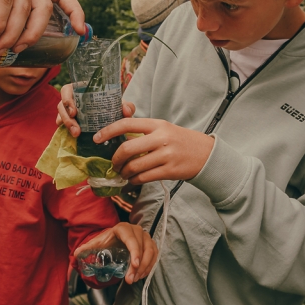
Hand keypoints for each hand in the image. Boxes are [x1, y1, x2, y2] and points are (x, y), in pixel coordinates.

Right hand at [0, 0, 85, 58]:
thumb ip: (4, 13)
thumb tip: (7, 49)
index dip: (75, 12)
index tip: (81, 32)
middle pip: (44, 9)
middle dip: (33, 35)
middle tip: (16, 52)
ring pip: (24, 8)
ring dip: (12, 34)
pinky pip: (7, 0)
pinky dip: (0, 21)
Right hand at [56, 83, 134, 136]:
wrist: (113, 119)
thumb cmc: (113, 106)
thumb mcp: (119, 105)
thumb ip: (126, 106)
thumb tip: (126, 110)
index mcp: (80, 90)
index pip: (66, 90)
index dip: (67, 99)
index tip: (74, 112)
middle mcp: (72, 99)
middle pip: (62, 105)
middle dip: (66, 117)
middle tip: (76, 128)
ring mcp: (68, 111)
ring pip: (61, 115)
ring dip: (67, 125)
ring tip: (76, 134)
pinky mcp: (68, 121)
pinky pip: (62, 124)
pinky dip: (64, 129)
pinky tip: (70, 135)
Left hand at [74, 222, 158, 284]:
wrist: (116, 238)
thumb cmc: (107, 240)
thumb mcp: (96, 243)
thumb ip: (86, 248)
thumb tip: (75, 254)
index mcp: (123, 228)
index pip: (131, 239)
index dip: (135, 252)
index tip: (134, 265)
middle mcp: (136, 230)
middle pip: (142, 248)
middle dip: (138, 266)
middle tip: (130, 279)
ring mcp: (145, 237)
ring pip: (151, 252)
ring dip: (145, 267)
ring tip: (135, 279)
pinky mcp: (151, 244)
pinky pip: (155, 255)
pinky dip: (150, 266)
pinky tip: (142, 275)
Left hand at [94, 118, 213, 183]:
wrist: (206, 154)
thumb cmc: (181, 140)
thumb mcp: (164, 129)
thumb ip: (144, 132)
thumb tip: (119, 140)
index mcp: (157, 124)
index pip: (127, 124)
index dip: (108, 131)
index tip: (97, 138)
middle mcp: (161, 138)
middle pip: (127, 148)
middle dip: (115, 159)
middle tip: (113, 164)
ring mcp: (166, 155)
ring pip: (134, 166)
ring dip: (124, 172)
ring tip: (124, 173)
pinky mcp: (170, 171)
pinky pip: (144, 177)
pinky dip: (134, 180)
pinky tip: (133, 179)